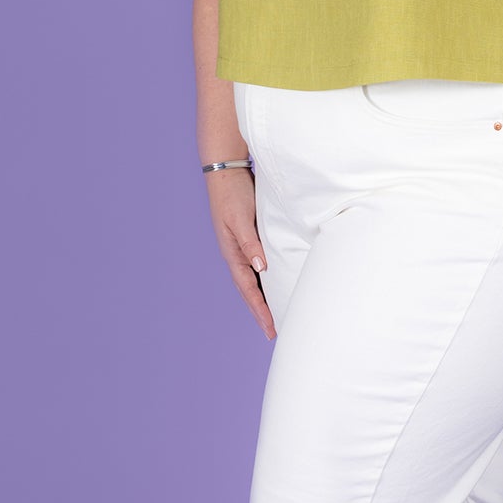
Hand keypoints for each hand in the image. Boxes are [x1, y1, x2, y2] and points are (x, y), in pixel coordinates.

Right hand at [206, 169, 275, 340]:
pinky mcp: (249, 237)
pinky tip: (273, 282)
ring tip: (275, 313)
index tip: (271, 329)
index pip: (248, 290)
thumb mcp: (241, 219)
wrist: (226, 172)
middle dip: (261, 311)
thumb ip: (251, 242)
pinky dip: (265, 279)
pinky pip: (258, 265)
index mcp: (233, 253)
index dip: (260, 310)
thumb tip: (260, 267)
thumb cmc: (233, 195)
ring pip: (254, 279)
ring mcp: (242, 247)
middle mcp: (237, 254)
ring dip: (263, 297)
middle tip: (274, 331)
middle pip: (250, 290)